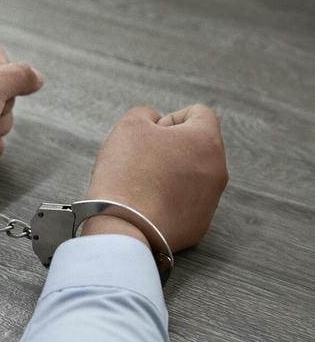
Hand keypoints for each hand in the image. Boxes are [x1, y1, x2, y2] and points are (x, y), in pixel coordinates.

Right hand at [83, 105, 227, 251]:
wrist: (124, 227)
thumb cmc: (127, 174)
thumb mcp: (129, 126)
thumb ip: (145, 114)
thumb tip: (155, 122)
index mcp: (206, 140)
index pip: (198, 114)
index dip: (169, 119)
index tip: (149, 137)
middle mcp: (217, 171)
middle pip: (195, 148)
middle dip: (169, 150)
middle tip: (140, 162)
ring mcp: (210, 202)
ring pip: (191, 178)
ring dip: (169, 176)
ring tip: (140, 187)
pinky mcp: (198, 227)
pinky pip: (184, 206)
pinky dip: (167, 203)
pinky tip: (145, 208)